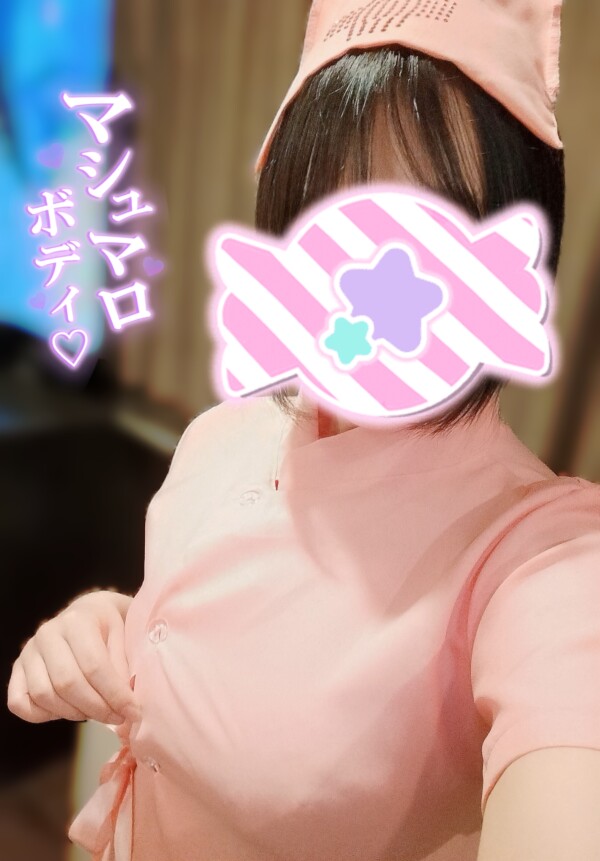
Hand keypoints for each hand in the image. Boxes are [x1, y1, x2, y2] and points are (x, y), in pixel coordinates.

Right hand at [7, 590, 138, 725]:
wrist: (90, 612)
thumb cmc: (111, 627)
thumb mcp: (125, 637)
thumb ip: (123, 669)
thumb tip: (125, 705)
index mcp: (78, 620)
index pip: (94, 666)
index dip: (115, 695)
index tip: (133, 712)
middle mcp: (48, 633)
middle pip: (68, 683)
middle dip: (97, 708)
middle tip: (118, 717)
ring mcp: (29, 651)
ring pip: (44, 695)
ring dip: (74, 713)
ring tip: (98, 713)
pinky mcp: (17, 668)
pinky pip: (19, 702)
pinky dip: (42, 715)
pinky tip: (68, 710)